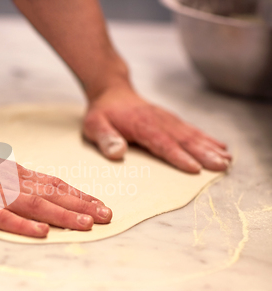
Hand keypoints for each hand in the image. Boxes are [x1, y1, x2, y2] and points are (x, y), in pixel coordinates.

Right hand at [0, 151, 111, 237]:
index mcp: (13, 172)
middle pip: (52, 192)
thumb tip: (33, 184)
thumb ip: (11, 176)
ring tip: (86, 225)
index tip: (99, 205)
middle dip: (82, 205)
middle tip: (107, 216)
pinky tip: (40, 231)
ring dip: (62, 214)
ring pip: (34, 203)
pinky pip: (2, 215)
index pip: (53, 182)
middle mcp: (9, 179)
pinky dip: (23, 224)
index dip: (78, 194)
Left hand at [83, 87, 230, 172]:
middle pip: (183, 139)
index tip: (195, 168)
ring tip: (227, 161)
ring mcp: (166, 119)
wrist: (111, 90)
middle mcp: (158, 121)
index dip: (178, 156)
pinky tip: (220, 147)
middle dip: (204, 153)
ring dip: (210, 147)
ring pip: (191, 134)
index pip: (162, 143)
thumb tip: (118, 153)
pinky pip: (191, 129)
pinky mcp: (170, 120)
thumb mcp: (94, 125)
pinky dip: (207, 138)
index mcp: (141, 125)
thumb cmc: (102, 112)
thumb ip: (105, 138)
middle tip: (222, 166)